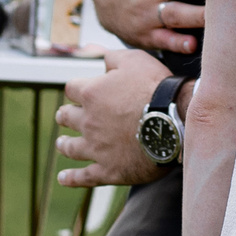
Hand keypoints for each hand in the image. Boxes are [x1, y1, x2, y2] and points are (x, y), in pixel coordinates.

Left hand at [57, 50, 175, 187]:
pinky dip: (71, 178)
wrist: (173, 122)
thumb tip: (103, 59)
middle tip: (64, 116)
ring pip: (70, 147)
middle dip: (65, 115)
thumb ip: (114, 58)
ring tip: (62, 143)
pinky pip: (83, 177)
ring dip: (64, 144)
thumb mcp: (135, 60)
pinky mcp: (107, 170)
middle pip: (66, 117)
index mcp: (92, 94)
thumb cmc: (156, 89)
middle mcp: (88, 121)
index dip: (76, 88)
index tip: (80, 90)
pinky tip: (63, 178)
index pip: (71, 88)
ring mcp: (96, 148)